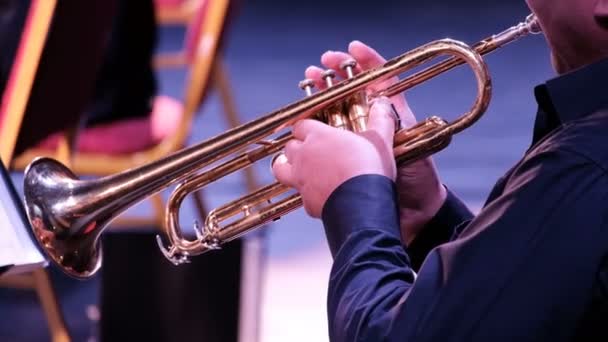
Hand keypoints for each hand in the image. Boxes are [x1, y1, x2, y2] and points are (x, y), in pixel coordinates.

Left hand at [272, 98, 396, 217]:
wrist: (362, 203)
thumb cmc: (368, 168)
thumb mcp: (380, 139)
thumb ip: (380, 120)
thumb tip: (383, 104)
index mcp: (319, 136)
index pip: (301, 125)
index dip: (307, 128)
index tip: (315, 131)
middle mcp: (304, 156)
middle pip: (289, 146)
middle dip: (297, 147)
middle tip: (310, 150)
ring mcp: (301, 179)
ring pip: (281, 169)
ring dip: (286, 167)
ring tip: (297, 169)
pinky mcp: (306, 201)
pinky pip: (301, 195)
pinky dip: (308, 195)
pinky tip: (320, 195)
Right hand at [304, 41, 446, 244]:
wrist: (413, 213)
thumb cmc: (418, 177)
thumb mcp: (409, 143)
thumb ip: (392, 122)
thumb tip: (378, 99)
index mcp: (390, 115)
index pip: (378, 78)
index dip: (365, 60)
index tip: (350, 49)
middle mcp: (370, 125)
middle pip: (348, 92)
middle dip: (331, 77)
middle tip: (314, 70)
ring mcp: (355, 142)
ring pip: (333, 114)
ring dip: (318, 100)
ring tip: (304, 90)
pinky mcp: (343, 161)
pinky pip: (325, 144)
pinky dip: (312, 134)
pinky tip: (300, 127)